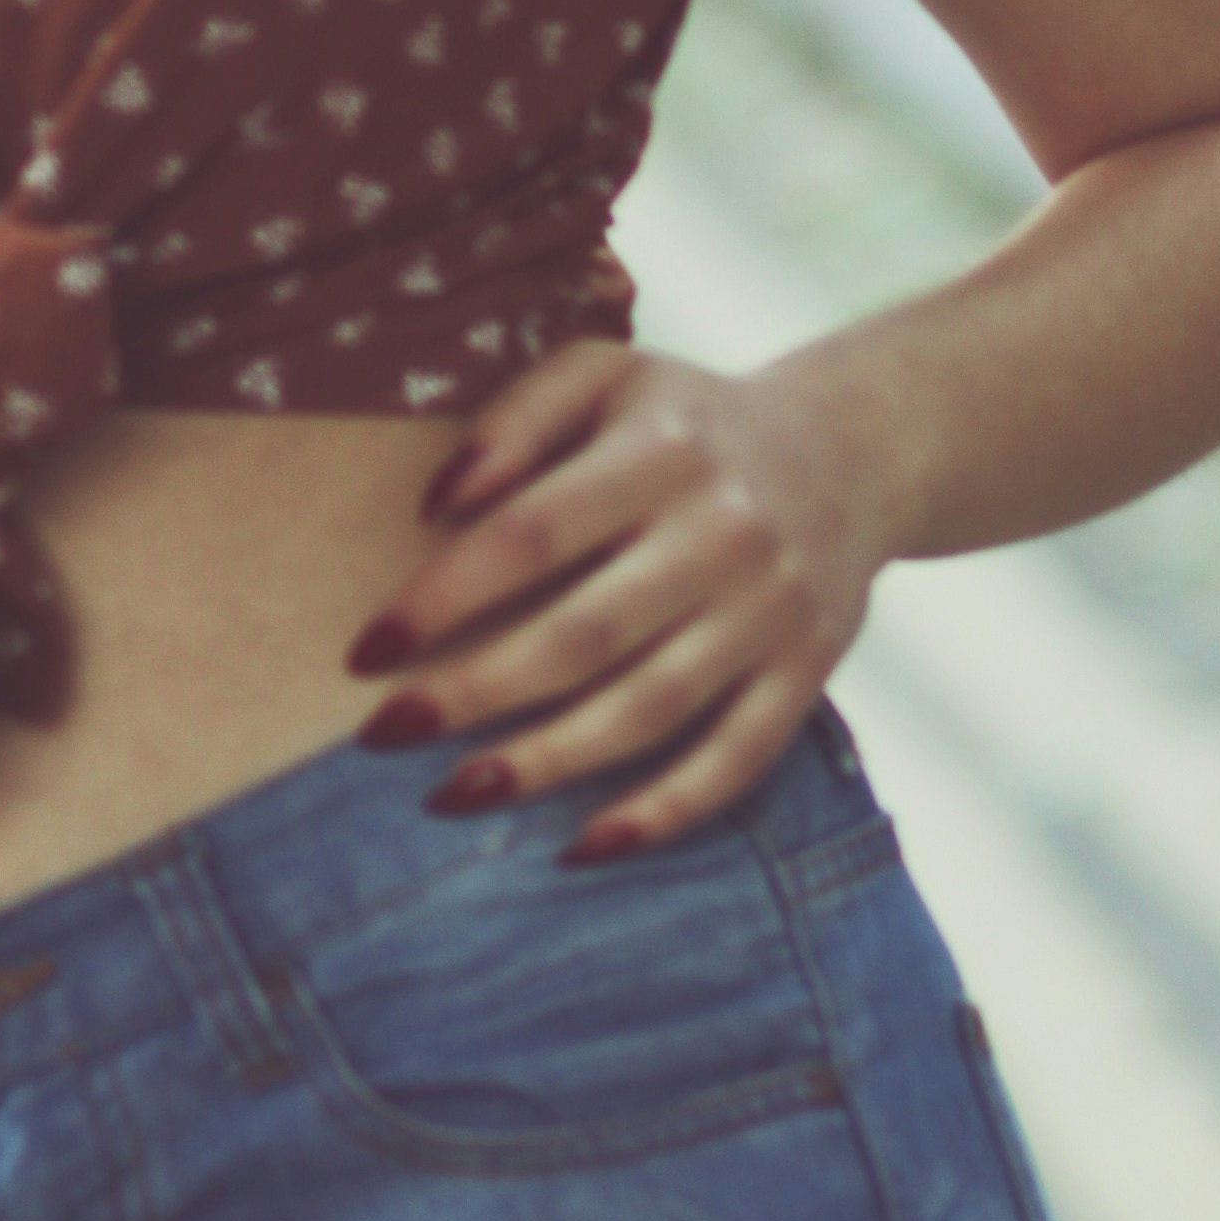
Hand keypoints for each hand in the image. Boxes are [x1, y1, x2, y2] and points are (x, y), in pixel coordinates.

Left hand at [344, 339, 889, 860]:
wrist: (852, 451)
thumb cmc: (687, 420)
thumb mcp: (605, 374)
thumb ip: (516, 418)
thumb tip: (437, 503)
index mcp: (663, 449)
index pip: (533, 534)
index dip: (444, 597)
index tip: (366, 652)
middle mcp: (724, 531)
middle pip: (584, 634)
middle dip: (473, 693)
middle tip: (381, 736)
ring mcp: (771, 610)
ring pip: (650, 708)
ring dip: (546, 764)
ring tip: (451, 795)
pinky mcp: (807, 672)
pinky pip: (736, 760)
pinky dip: (662, 813)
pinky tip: (580, 846)